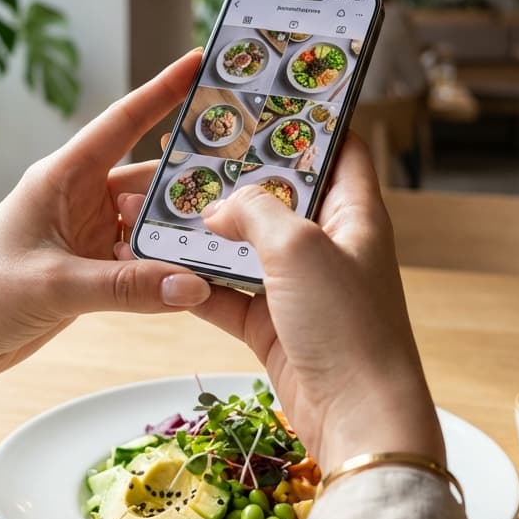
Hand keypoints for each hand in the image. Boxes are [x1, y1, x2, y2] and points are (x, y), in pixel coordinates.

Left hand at [0, 49, 211, 414]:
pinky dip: (167, 265)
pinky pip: (142, 260)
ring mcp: (87, 235)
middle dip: (192, 173)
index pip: (122, 123)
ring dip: (182, 228)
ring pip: (149, 222)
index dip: (161, 91)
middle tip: (246, 164)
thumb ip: (126, 287)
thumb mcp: (55, 285)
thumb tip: (193, 284)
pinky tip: (200, 270)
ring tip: (234, 228)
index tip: (199, 63)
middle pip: (148, 177)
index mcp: (62, 178)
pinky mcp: (91, 270)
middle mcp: (79, 199)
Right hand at [120, 136, 443, 473]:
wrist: (357, 418)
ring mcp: (299, 287)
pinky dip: (198, 280)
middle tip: (191, 151)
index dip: (307, 121)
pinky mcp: (273, 326)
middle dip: (236, 176)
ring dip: (206, 230)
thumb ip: (255, 212)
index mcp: (355, 213)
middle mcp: (329, 245)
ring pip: (245, 245)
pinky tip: (161, 262)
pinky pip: (228, 292)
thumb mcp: (300, 248)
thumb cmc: (347, 324)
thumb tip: (220, 208)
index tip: (262, 99)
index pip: (339, 148)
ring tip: (162, 202)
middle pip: (280, 195)